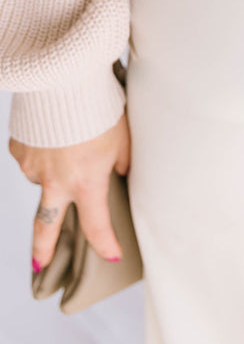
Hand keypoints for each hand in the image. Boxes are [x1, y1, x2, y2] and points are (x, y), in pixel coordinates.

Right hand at [8, 111, 131, 271]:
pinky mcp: (19, 149)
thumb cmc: (101, 106)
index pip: (96, 225)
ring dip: (54, 171)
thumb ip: (120, 162)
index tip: (113, 254)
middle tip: (41, 265)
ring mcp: (33, 166)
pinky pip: (32, 158)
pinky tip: (54, 133)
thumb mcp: (123, 137)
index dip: (105, 243)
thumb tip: (118, 173)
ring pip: (42, 180)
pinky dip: (43, 152)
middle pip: (45, 227)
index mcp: (86, 182)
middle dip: (42, 250)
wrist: (64, 77)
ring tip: (71, 143)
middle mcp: (55, 181)